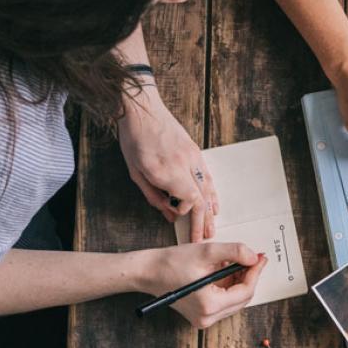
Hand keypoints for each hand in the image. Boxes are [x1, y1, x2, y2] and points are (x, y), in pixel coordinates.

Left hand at [117, 85, 218, 239]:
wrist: (143, 108)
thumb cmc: (134, 139)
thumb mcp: (135, 171)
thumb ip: (153, 195)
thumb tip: (170, 214)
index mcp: (167, 170)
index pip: (188, 200)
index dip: (183, 211)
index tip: (174, 213)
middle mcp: (185, 164)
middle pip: (202, 199)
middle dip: (202, 221)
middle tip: (204, 239)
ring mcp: (194, 157)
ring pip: (208, 189)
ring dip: (210, 211)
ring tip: (212, 227)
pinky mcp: (196, 152)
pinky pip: (208, 177)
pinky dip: (212, 193)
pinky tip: (214, 205)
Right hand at [139, 241, 265, 327]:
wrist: (149, 272)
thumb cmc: (172, 263)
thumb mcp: (207, 252)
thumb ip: (235, 252)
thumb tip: (254, 257)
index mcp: (210, 306)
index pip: (245, 292)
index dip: (255, 273)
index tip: (260, 257)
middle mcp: (207, 318)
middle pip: (242, 298)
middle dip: (249, 276)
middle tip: (254, 258)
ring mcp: (203, 318)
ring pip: (234, 299)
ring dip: (239, 280)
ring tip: (235, 261)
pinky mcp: (200, 314)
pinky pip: (223, 300)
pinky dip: (228, 285)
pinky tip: (224, 270)